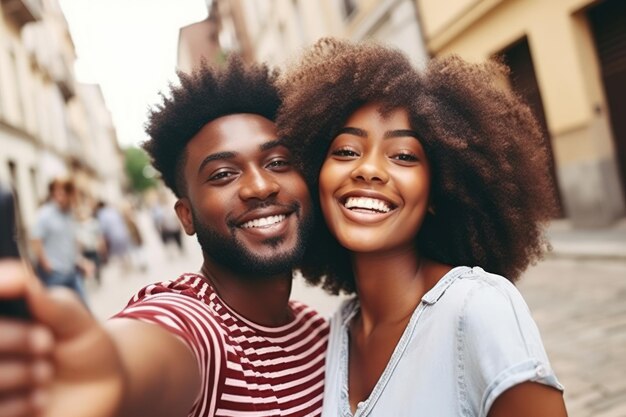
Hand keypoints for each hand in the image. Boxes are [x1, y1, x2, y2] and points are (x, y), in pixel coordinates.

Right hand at [0, 260, 125, 416]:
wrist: (102, 392)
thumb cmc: (85, 349)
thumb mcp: (78, 324)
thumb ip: (54, 306)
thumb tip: (26, 282)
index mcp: (5, 315)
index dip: (2, 284)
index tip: (19, 281)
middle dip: (12, 337)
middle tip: (45, 342)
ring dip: (16, 373)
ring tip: (46, 373)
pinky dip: (16, 403)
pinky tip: (39, 399)